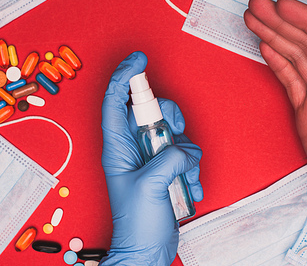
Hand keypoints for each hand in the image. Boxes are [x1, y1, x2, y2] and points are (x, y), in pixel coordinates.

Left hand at [100, 51, 202, 265]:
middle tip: (175, 132)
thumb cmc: (136, 225)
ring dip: (186, 152)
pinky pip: (185, 153)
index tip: (139, 60)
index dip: (124, 76)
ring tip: (183, 177)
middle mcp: (133, 148)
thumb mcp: (149, 188)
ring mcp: (151, 157)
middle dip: (169, 117)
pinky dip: (192, 168)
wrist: (147, 251)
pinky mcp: (166, 168)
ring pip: (173, 132)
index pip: (115, 101)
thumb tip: (182, 149)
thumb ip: (167, 160)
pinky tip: (188, 188)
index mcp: (117, 147)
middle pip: (150, 110)